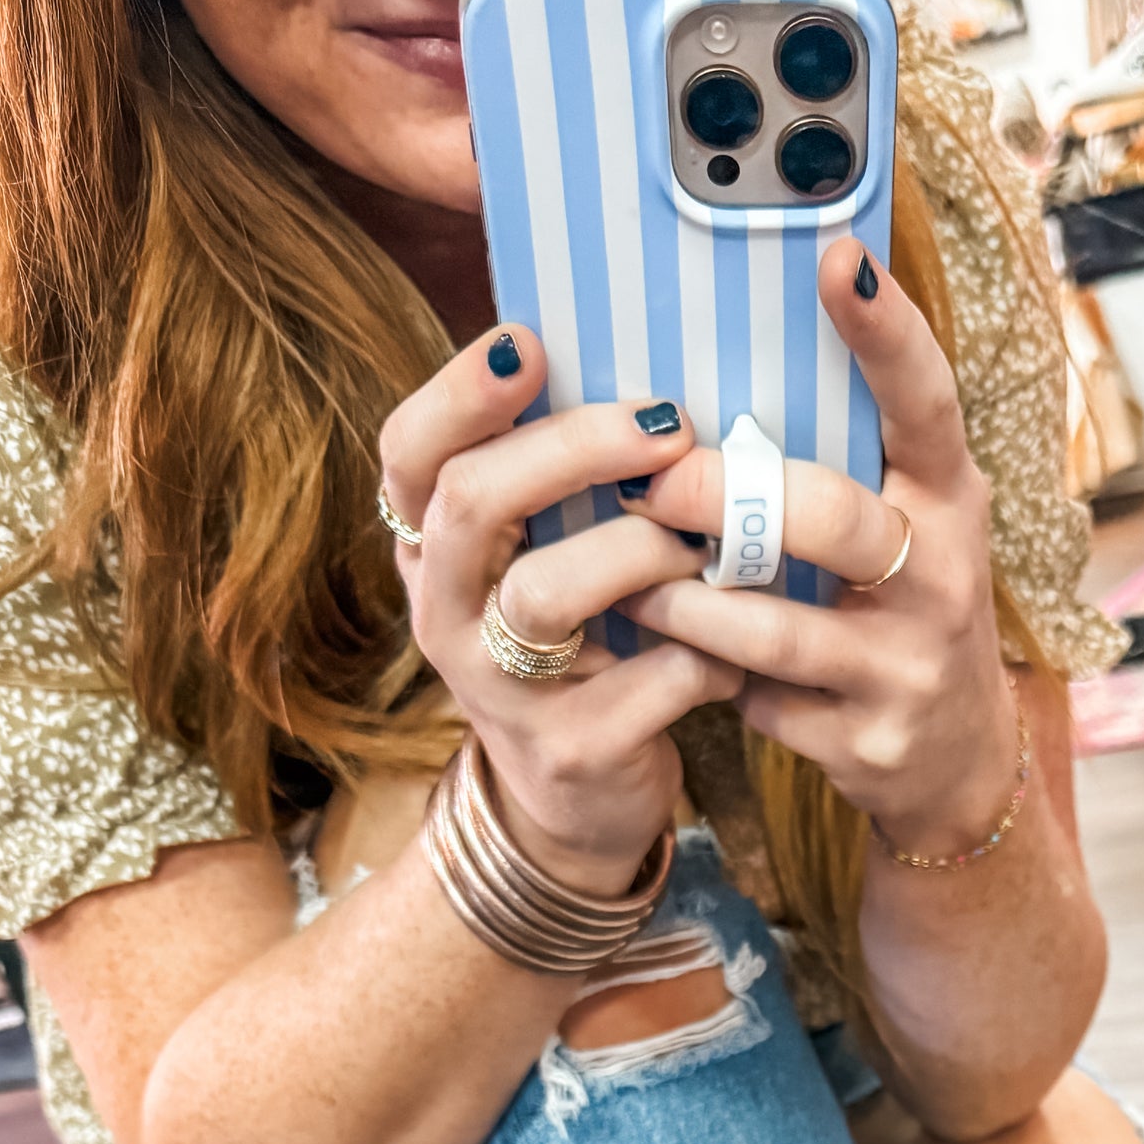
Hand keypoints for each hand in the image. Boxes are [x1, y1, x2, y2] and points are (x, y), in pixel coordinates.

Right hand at [376, 331, 738, 894]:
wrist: (580, 803)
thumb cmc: (578, 648)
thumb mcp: (546, 560)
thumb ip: (562, 484)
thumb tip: (647, 370)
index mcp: (430, 550)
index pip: (409, 453)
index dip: (460, 392)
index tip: (529, 340)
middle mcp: (442, 613)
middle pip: (473, 501)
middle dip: (573, 448)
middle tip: (667, 423)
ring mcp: (496, 689)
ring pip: (545, 591)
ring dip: (639, 549)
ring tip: (702, 541)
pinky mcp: (568, 751)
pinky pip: (644, 681)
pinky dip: (702, 655)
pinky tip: (734, 651)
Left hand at [620, 242, 1021, 862]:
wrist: (957, 764)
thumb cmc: (905, 612)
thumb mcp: (908, 528)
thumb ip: (849, 462)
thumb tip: (724, 374)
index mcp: (951, 504)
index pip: (928, 404)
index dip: (887, 333)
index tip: (840, 257)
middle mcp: (939, 580)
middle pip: (830, 518)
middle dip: (723, 494)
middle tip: (648, 478)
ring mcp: (904, 669)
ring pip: (772, 626)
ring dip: (684, 601)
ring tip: (628, 579)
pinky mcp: (864, 743)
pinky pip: (760, 701)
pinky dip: (706, 677)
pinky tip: (670, 660)